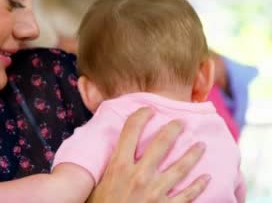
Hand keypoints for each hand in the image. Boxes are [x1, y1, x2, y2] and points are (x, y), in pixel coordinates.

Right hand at [89, 107, 209, 202]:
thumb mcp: (96, 184)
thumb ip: (106, 168)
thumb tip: (105, 152)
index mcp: (118, 166)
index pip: (130, 132)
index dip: (140, 116)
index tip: (148, 109)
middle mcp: (138, 175)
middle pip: (160, 144)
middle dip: (173, 130)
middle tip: (181, 123)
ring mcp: (154, 192)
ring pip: (180, 168)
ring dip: (192, 155)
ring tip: (201, 146)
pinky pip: (187, 195)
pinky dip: (199, 186)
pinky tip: (206, 178)